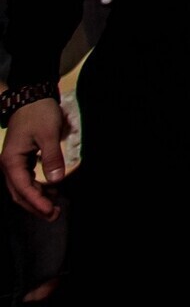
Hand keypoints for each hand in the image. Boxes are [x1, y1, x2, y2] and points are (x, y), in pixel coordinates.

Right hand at [1, 98, 67, 218]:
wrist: (31, 98)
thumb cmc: (39, 114)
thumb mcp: (49, 134)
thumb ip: (52, 157)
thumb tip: (56, 180)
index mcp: (11, 161)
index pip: (22, 188)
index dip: (36, 202)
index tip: (50, 211)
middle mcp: (8, 165)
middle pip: (19, 193)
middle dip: (35, 206)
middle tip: (54, 215)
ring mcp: (13, 163)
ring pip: (21, 188)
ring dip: (36, 199)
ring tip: (54, 207)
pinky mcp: (21, 159)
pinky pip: (26, 179)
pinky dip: (37, 188)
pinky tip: (51, 191)